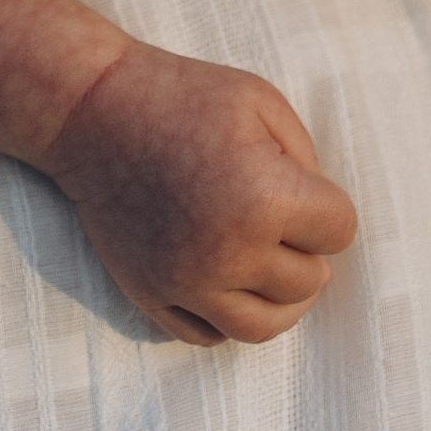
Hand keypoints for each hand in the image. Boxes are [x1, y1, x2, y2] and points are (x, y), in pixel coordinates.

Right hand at [43, 38, 356, 344]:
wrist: (91, 109)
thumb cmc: (182, 94)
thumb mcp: (262, 101)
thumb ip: (308, 160)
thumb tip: (322, 220)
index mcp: (265, 197)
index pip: (340, 231)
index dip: (328, 205)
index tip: (301, 184)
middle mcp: (229, 251)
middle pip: (308, 282)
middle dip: (307, 248)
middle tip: (285, 219)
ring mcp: (187, 281)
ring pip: (265, 326)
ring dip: (281, 297)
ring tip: (270, 263)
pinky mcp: (151, 294)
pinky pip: (209, 336)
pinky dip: (227, 315)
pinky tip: (226, 278)